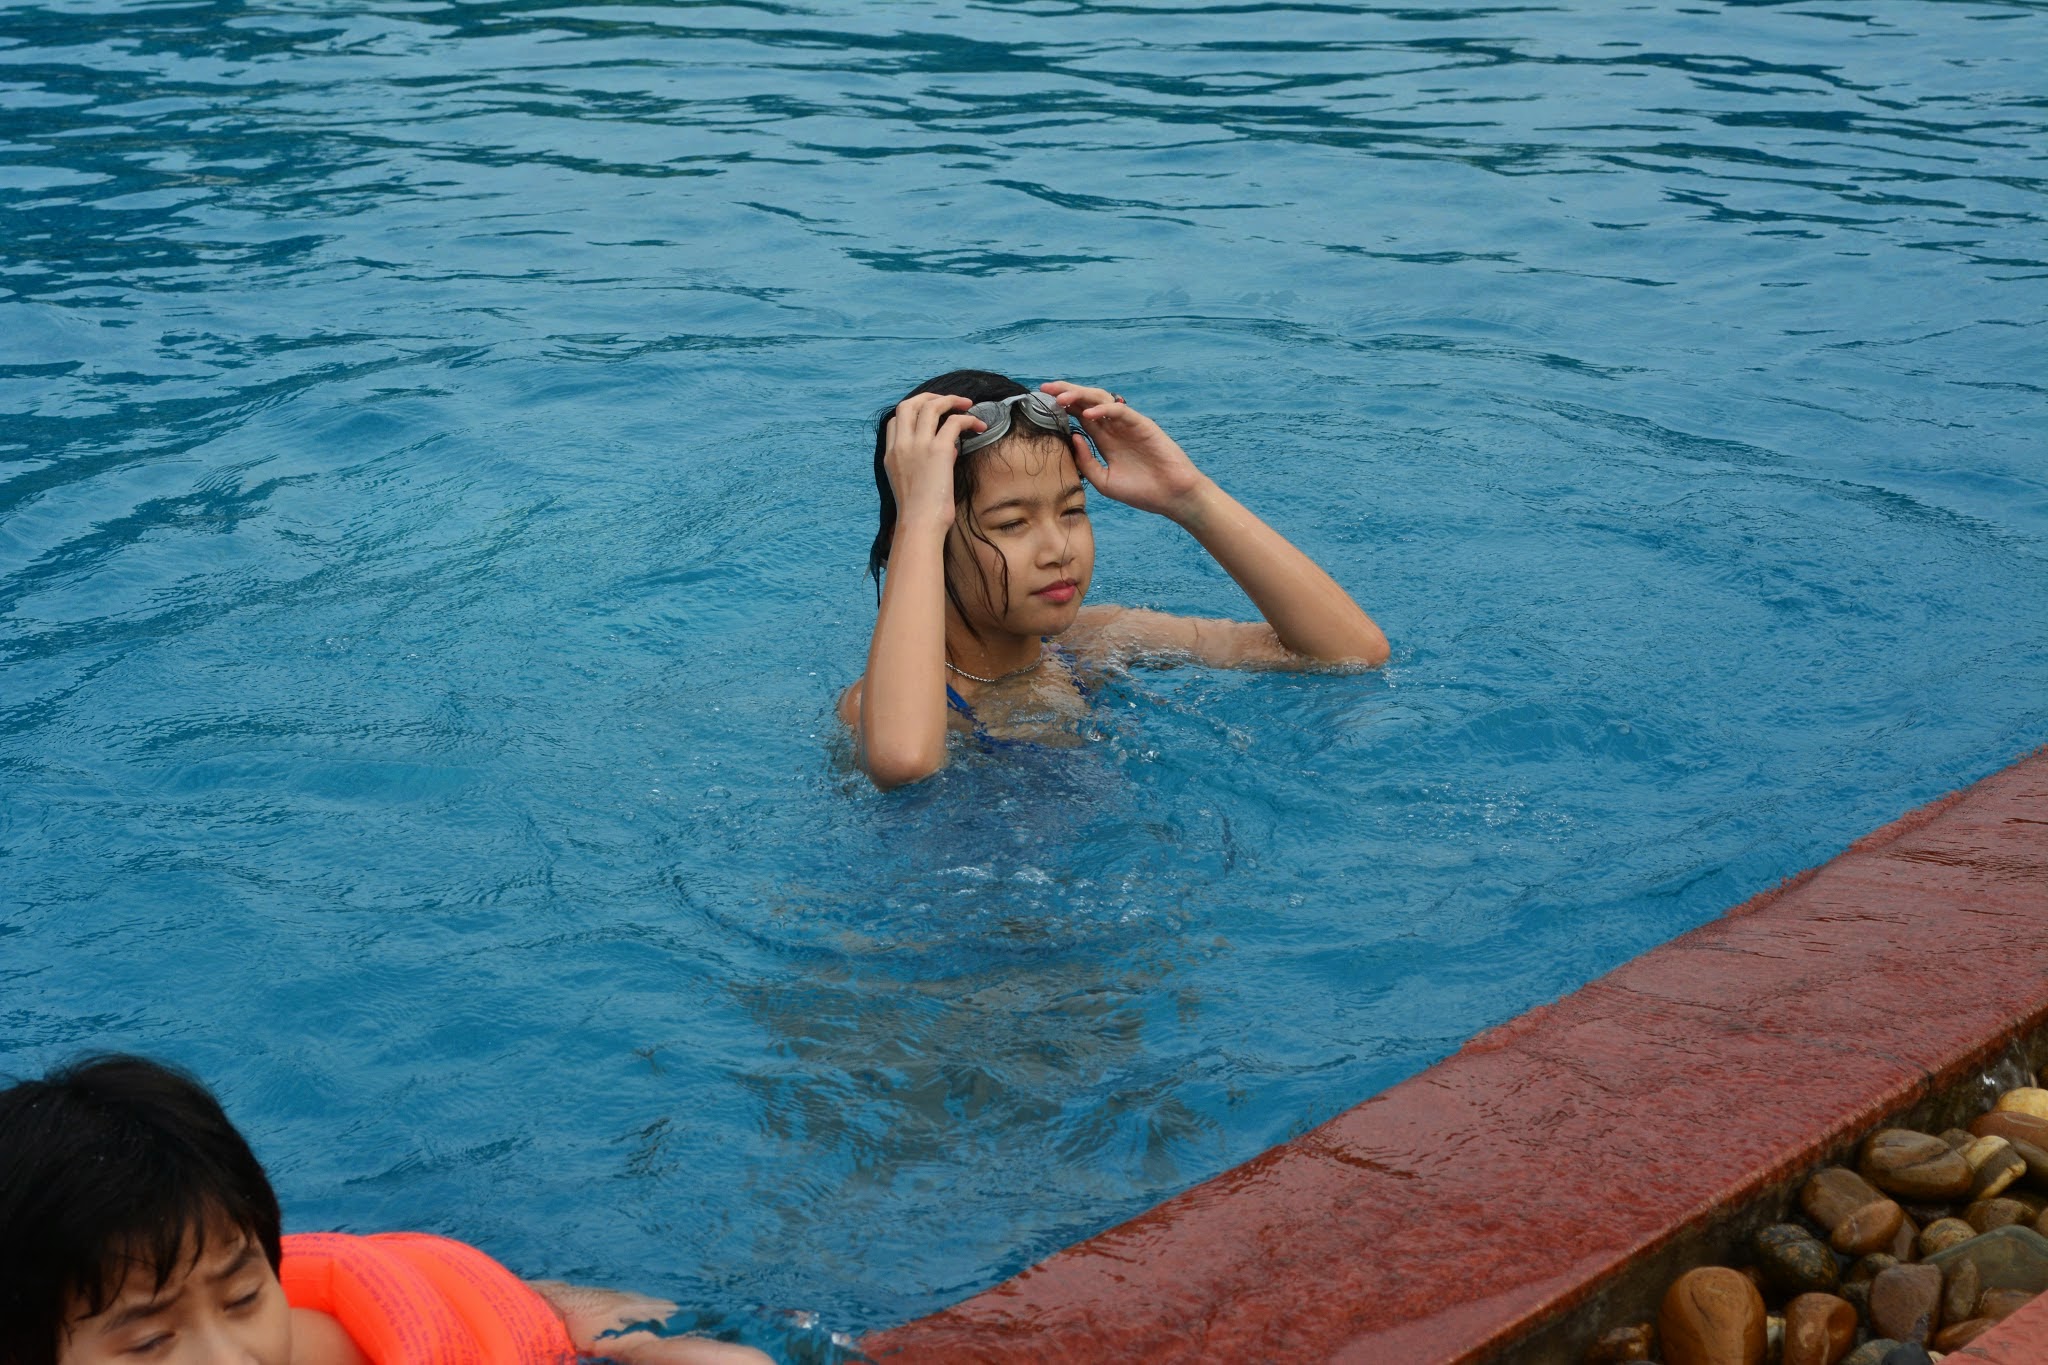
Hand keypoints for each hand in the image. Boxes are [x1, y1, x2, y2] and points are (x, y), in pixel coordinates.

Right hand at [884, 392, 983, 531]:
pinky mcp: (938, 450)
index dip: (913, 413)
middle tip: (948, 402)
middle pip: (908, 404)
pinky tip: (979, 426)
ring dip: (951, 400)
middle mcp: (901, 445)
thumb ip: (926, 462)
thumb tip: (950, 448)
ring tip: (968, 405)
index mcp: (891, 454)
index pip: (895, 420)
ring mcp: (918, 445)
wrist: (920, 524)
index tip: (931, 418)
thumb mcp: (914, 482)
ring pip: (931, 406)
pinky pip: (954, 422)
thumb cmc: (920, 513)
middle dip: (929, 397)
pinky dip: (968, 419)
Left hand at [1042, 381, 1212, 523]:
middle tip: (1043, 388)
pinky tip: (1088, 413)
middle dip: (1064, 393)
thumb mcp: (1104, 481)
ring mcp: (1127, 424)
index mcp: (1103, 440)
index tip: (1039, 403)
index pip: (1078, 416)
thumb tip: (1071, 437)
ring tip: (1059, 397)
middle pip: (1085, 402)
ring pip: (1101, 399)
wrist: (1171, 497)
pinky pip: (1120, 410)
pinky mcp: (1142, 424)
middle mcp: (1113, 428)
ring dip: (1080, 395)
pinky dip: (1104, 409)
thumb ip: (1085, 461)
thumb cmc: (1141, 492)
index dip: (1059, 407)